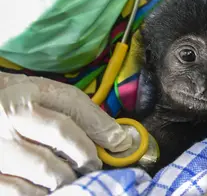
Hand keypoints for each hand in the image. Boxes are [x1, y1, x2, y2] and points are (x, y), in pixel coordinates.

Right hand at [0, 72, 132, 194]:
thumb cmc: (20, 102)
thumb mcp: (49, 96)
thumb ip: (83, 113)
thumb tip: (119, 139)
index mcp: (25, 97)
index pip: (68, 114)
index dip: (96, 133)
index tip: (117, 145)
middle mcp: (7, 120)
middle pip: (57, 146)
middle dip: (84, 159)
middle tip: (91, 166)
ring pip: (44, 172)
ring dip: (64, 179)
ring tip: (69, 175)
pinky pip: (19, 192)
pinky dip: (40, 193)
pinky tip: (46, 187)